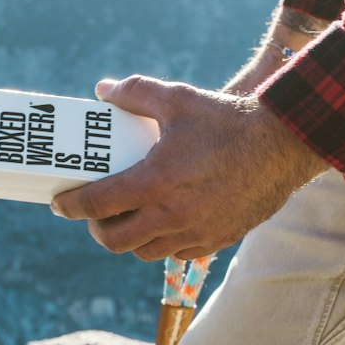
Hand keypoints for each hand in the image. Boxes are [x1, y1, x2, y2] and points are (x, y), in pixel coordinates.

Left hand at [51, 75, 326, 259]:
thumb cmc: (227, 120)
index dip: (71, 206)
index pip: (98, 204)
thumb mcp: (178, 98)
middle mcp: (173, 214)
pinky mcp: (216, 239)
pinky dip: (160, 242)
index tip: (59, 204)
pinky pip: (175, 253)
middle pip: (114, 240)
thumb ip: (135, 92)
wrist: (285, 144)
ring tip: (125, 217)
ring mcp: (196, 231)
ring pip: (143, 251)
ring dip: (127, 238)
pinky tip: (159, 222)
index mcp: (156, 181)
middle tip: (94, 212)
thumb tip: (102, 90)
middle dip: (96, 228)